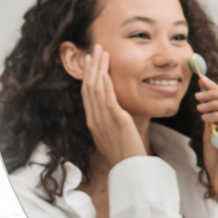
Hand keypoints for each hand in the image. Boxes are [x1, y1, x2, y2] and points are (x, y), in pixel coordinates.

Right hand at [79, 46, 148, 165]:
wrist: (130, 170)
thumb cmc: (125, 153)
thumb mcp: (113, 133)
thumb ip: (111, 119)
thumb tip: (114, 108)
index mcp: (93, 121)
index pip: (87, 92)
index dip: (88, 74)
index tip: (91, 59)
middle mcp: (95, 119)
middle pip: (89, 87)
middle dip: (92, 65)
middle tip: (96, 48)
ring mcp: (104, 120)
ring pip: (96, 90)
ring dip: (98, 69)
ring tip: (102, 53)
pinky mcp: (117, 122)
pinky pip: (108, 101)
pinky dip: (105, 86)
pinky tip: (104, 74)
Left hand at [195, 73, 217, 201]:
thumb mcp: (210, 139)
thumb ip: (210, 124)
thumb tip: (204, 107)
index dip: (215, 88)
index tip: (201, 79)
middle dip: (214, 92)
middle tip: (196, 94)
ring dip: (213, 103)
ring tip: (198, 107)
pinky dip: (215, 115)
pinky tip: (203, 118)